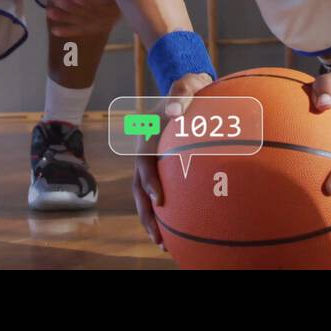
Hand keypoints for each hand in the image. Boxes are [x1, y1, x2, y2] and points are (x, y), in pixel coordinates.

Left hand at [46, 0, 120, 37]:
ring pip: (85, 22)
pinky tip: (55, 31)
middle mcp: (113, 12)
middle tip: (57, 0)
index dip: (89, 2)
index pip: (103, 2)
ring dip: (66, 18)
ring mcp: (105, 22)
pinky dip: (68, 31)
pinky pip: (82, 30)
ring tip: (50, 12)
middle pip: (91, 13)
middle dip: (72, 8)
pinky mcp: (97, 27)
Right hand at [131, 71, 212, 248]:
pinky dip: (168, 214)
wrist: (190, 90)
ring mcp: (154, 165)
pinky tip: (181, 232)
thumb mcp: (186, 85)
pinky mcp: (166, 171)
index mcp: (148, 137)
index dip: (149, 182)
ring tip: (164, 245)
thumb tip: (175, 112)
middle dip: (146, 215)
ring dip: (153, 221)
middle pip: (139, 189)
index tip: (160, 200)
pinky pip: (165, 194)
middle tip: (157, 237)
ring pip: (147, 198)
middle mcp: (146, 155)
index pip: (144, 163)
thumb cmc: (190, 88)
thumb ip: (180, 94)